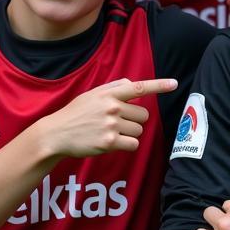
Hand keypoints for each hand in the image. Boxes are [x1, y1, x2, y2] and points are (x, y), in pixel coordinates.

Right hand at [36, 78, 176, 157]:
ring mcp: (111, 125)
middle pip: (143, 115)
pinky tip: (112, 143)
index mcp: (109, 94)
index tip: (174, 84)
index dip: (158, 85)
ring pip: (139, 130)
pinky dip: (127, 145)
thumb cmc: (75, 114)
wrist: (55, 134)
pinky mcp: (109, 142)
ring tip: (111, 132)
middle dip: (135, 120)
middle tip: (116, 123)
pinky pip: (134, 144)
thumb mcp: (91, 95)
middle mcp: (112, 108)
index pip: (138, 87)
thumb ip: (112, 88)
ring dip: (130, 133)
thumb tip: (132, 83)